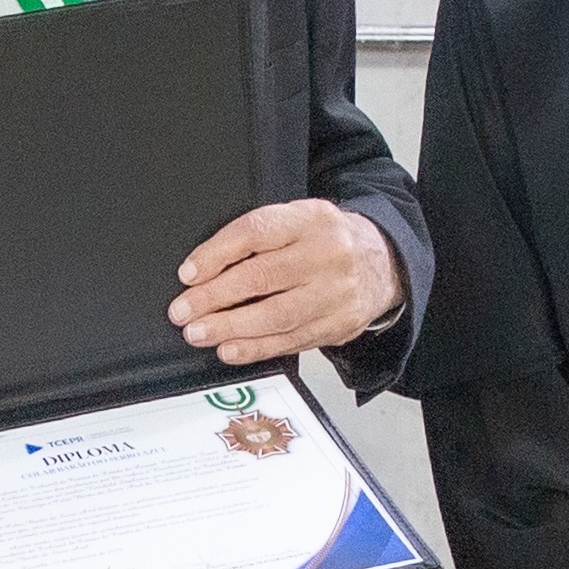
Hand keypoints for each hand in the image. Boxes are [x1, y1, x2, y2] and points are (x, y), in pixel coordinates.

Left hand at [168, 200, 400, 365]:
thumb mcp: (298, 220)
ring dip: (230, 328)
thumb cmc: (327, 240)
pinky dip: (256, 348)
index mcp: (311, 219)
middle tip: (183, 310)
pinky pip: (291, 341)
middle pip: (262, 277)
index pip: (255, 233)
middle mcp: (327, 254)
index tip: (188, 273)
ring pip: (276, 315)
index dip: (216, 254)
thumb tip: (203, 269)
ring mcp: (335, 293)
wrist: (384, 262)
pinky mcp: (339, 325)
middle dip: (214, 298)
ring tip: (199, 333)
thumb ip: (258, 237)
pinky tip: (230, 349)